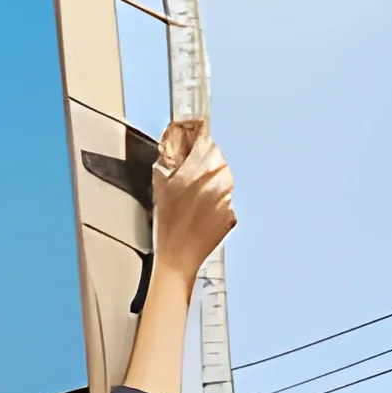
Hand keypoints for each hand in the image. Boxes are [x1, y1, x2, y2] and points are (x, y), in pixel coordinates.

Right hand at [150, 119, 235, 278]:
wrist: (178, 258)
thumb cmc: (166, 228)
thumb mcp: (160, 192)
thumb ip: (167, 167)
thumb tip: (171, 152)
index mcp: (200, 170)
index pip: (205, 142)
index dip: (197, 137)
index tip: (193, 133)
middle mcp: (219, 181)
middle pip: (214, 161)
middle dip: (201, 164)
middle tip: (185, 176)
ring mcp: (227, 199)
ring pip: (220, 182)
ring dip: (207, 186)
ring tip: (189, 201)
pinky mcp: (230, 215)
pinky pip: (223, 203)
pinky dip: (213, 206)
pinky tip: (197, 216)